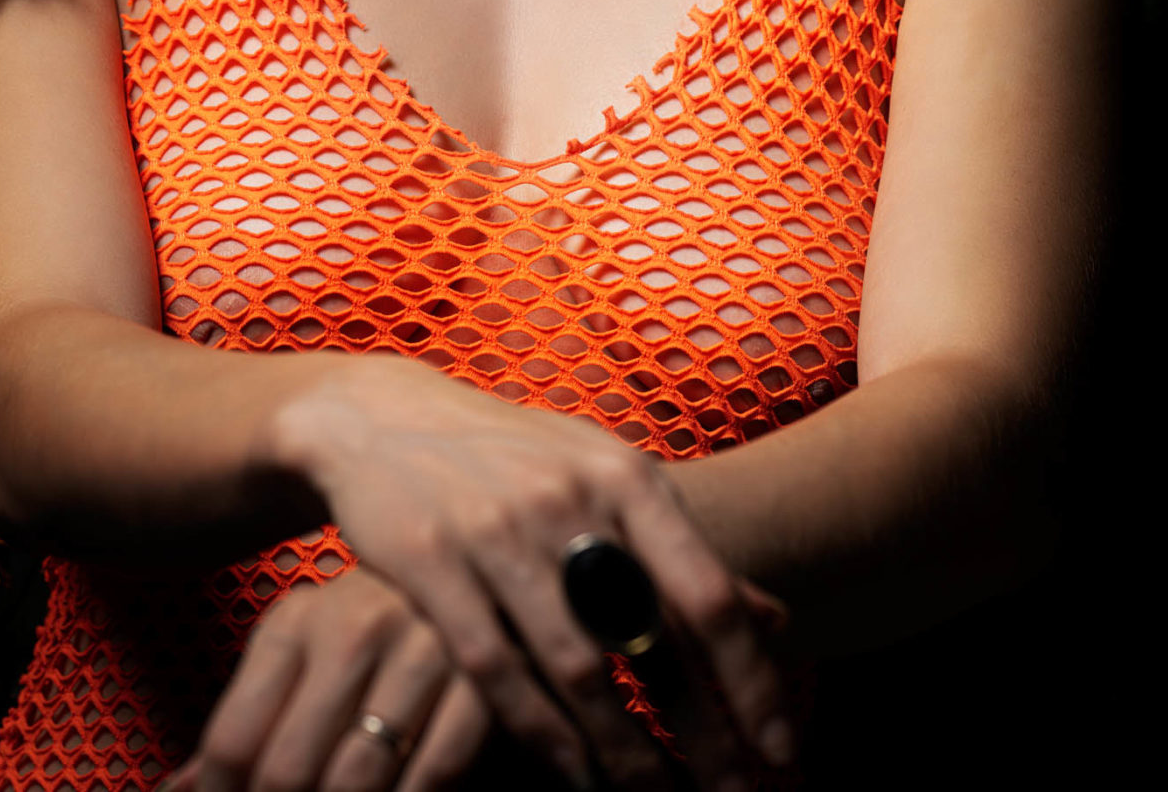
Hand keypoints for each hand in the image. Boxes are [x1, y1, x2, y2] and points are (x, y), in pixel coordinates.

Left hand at [159, 564, 498, 791]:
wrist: (466, 560)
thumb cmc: (363, 628)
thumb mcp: (295, 652)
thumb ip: (243, 721)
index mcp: (296, 621)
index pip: (233, 742)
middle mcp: (355, 627)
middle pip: (287, 771)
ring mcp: (421, 649)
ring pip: (358, 780)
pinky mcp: (480, 676)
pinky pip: (436, 772)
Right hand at [263, 353, 794, 791]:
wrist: (383, 413)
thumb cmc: (516, 456)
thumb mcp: (602, 475)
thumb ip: (678, 548)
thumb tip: (776, 619)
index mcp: (623, 476)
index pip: (707, 593)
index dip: (750, 682)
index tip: (784, 752)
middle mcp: (568, 500)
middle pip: (647, 642)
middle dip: (700, 736)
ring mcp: (496, 532)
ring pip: (575, 669)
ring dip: (624, 752)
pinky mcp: (431, 564)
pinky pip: (496, 672)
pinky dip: (541, 735)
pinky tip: (575, 778)